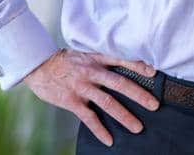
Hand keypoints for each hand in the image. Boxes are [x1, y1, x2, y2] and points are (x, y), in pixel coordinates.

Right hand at [21, 49, 159, 146]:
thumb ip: (103, 60)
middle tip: (155, 105)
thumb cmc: (66, 60)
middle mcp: (91, 72)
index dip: (138, 65)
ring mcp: (82, 87)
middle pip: (119, 83)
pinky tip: (109, 140)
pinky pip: (88, 117)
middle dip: (139, 95)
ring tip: (137, 127)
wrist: (38, 65)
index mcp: (97, 58)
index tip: (154, 73)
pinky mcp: (71, 101)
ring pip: (107, 102)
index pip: (121, 59)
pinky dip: (99, 130)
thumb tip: (126, 66)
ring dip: (124, 116)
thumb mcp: (85, 53)